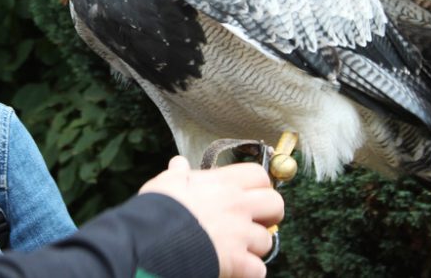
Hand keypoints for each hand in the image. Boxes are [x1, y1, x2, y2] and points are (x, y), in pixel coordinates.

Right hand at [140, 156, 283, 277]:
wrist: (154, 238)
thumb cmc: (159, 208)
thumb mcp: (166, 183)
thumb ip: (178, 173)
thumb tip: (178, 163)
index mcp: (223, 184)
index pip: (259, 175)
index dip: (259, 185)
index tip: (250, 193)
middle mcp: (237, 206)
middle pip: (276, 204)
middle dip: (270, 214)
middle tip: (254, 220)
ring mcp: (239, 235)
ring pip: (268, 240)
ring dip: (256, 246)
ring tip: (239, 247)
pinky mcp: (237, 262)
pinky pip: (258, 269)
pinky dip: (250, 271)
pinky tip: (236, 268)